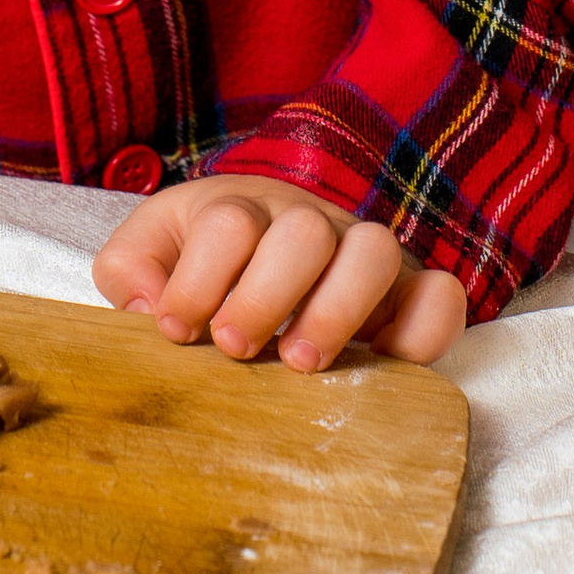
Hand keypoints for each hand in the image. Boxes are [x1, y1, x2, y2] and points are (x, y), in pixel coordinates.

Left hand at [93, 173, 466, 371]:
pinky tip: (388, 361)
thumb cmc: (198, 261)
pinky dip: (427, 327)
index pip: (229, 223)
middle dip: (265, 296)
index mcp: (238, 208)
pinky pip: (442, 294)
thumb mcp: (149, 253)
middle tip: (236, 348)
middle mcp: (305, 222)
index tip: (176, 330)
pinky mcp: (408, 292)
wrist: (261, 246)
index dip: (198, 280)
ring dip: (338, 310)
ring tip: (300, 364)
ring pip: (375, 249)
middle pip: (302, 232)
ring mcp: (360, 253)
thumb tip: (149, 306)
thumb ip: (130, 269)